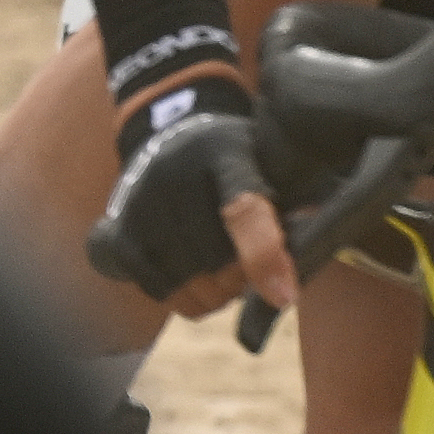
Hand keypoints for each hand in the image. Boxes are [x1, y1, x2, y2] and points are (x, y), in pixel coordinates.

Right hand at [87, 64, 299, 314]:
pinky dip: (182, 293)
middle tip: (253, 263)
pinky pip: (158, 289)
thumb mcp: (279, 163)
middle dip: (243, 278)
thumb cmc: (247, 160)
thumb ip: (304, 202)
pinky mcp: (115, 226)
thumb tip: (317, 232)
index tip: (283, 298)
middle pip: (216, 262)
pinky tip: (192, 270)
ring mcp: (138, 199)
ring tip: (224, 266)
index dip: (263, 255)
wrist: (177, 135)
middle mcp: (171, 170)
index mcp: (226, 151)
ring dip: (215, 293)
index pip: (243, 208)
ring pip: (186, 283)